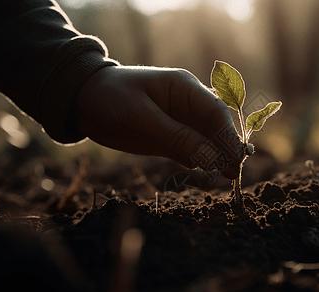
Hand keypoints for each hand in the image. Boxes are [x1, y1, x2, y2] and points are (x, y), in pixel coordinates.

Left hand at [74, 66, 242, 178]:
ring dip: (217, 158)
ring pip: (207, 142)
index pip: (216, 110)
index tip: (236, 156)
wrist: (82, 102)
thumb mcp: (141, 116)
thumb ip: (176, 136)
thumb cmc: (110, 97)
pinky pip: (191, 152)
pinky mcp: (170, 139)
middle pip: (216, 128)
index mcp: (184, 88)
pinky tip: (209, 174)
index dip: (229, 133)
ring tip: (228, 178)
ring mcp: (180, 123)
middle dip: (226, 148)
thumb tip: (211, 157)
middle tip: (235, 173)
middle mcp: (187, 105)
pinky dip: (200, 162)